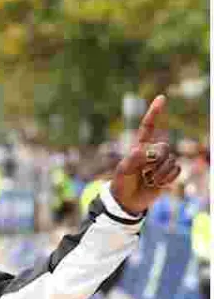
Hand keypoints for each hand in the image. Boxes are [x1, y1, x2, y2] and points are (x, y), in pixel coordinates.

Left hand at [110, 95, 181, 214]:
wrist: (128, 200)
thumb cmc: (122, 183)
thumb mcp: (123, 171)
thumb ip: (133, 160)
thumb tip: (144, 149)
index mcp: (140, 146)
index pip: (148, 126)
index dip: (155, 112)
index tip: (162, 98)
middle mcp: (153, 151)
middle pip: (164, 148)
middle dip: (155, 161)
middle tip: (143, 172)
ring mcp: (162, 162)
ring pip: (171, 161)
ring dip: (159, 173)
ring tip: (147, 179)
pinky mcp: (169, 173)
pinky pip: (176, 171)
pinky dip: (166, 179)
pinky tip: (156, 183)